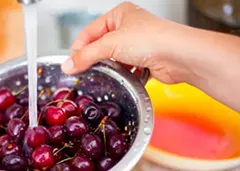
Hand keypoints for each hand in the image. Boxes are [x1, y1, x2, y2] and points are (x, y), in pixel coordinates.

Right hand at [61, 1, 193, 84]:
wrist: (180, 56)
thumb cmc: (152, 40)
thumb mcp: (111, 45)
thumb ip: (87, 56)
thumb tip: (68, 65)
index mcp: (119, 14)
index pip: (90, 32)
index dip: (79, 48)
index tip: (70, 64)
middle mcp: (128, 27)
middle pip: (101, 46)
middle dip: (95, 60)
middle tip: (84, 72)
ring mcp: (137, 44)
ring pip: (113, 59)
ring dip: (111, 69)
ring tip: (109, 75)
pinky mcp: (143, 60)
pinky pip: (126, 69)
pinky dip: (124, 75)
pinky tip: (125, 78)